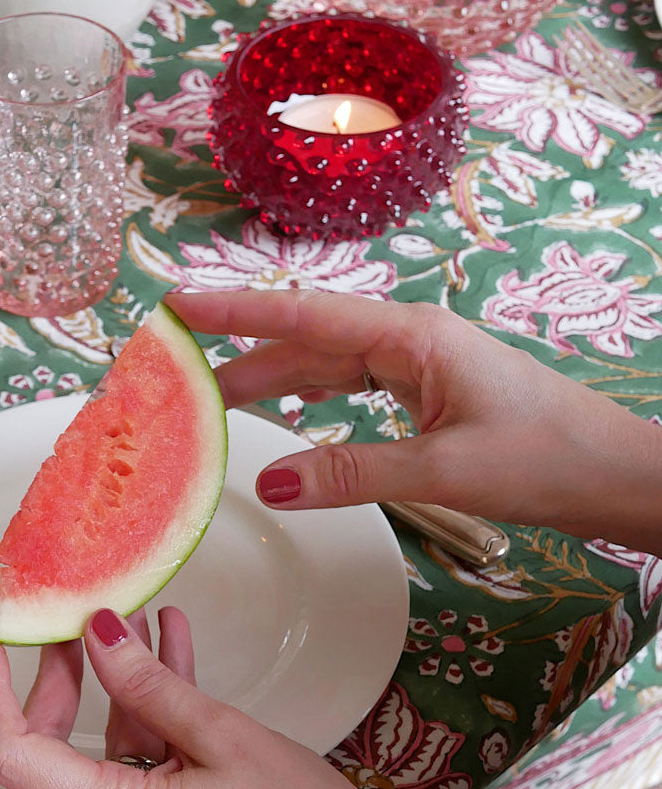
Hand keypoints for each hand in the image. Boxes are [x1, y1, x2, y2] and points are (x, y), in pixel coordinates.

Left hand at [0, 606, 463, 788]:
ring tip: (137, 613)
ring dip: (117, 682)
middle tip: (74, 614)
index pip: (8, 750)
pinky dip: (150, 711)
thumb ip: (150, 684)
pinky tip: (172, 648)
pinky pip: (136, 763)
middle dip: (59, 674)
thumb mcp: (223, 738)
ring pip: (98, 748)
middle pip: (46, 746)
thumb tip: (97, 633)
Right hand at [166, 288, 661, 553]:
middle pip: (306, 341)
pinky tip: (283, 419)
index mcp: (411, 336)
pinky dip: (308, 404)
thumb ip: (351, 474)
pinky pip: (350, 391)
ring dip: (270, 383)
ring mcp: (419, 366)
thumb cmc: (543, 458)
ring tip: (210, 401)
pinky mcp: (427, 395)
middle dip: (239, 353)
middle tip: (175, 371)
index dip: (236, 311)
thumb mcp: (442, 469)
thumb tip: (268, 484)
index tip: (177, 304)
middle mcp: (409, 341)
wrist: (613, 475)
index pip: (305, 317)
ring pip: (325, 368)